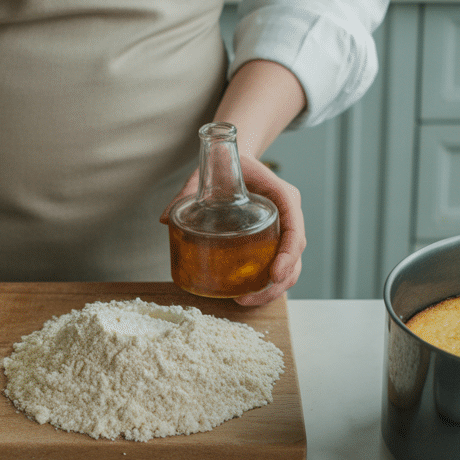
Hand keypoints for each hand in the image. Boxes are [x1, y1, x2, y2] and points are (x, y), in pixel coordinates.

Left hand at [160, 155, 305, 306]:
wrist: (236, 158)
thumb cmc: (228, 163)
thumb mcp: (208, 171)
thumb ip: (188, 191)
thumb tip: (164, 218)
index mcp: (282, 195)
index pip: (294, 227)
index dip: (288, 254)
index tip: (274, 275)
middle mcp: (288, 214)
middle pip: (295, 254)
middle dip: (278, 282)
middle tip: (248, 298)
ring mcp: (283, 229)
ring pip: (291, 266)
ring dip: (272, 289)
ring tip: (244, 301)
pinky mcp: (274, 240)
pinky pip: (278, 265)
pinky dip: (267, 284)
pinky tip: (245, 295)